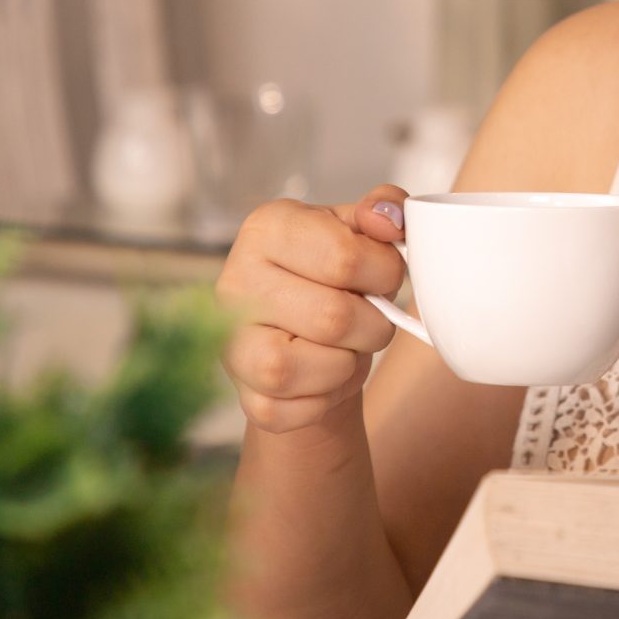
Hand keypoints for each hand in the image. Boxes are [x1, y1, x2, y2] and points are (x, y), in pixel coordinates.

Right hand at [215, 188, 410, 432]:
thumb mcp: (359, 229)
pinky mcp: (242, 394)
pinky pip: (301, 409)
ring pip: (316, 366)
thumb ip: (383, 209)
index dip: (385, 273)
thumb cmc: (335, 276)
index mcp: (266, 228)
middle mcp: (235, 282)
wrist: (306, 333)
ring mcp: (231, 342)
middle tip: (371, 316)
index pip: (344, 257)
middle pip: (335, 318)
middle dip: (374, 324)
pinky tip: (324, 375)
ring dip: (351, 362)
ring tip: (346, 345)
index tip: (384, 274)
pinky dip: (327, 398)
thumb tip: (387, 218)